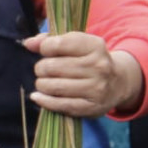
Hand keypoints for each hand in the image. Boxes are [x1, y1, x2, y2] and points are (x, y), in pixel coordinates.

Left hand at [23, 32, 144, 117]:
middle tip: (44, 70)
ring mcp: (96, 88)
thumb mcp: (77, 45)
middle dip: (41, 68)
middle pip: (52, 66)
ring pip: (52, 86)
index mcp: (95, 46)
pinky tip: (38, 96)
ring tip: (44, 82)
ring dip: (42, 84)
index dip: (45, 48)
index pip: (58, 44)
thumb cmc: (90, 61)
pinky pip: (59, 104)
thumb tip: (29, 43)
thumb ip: (52, 40)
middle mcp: (98, 66)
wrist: (118, 83)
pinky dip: (44, 100)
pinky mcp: (90, 107)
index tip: (45, 51)